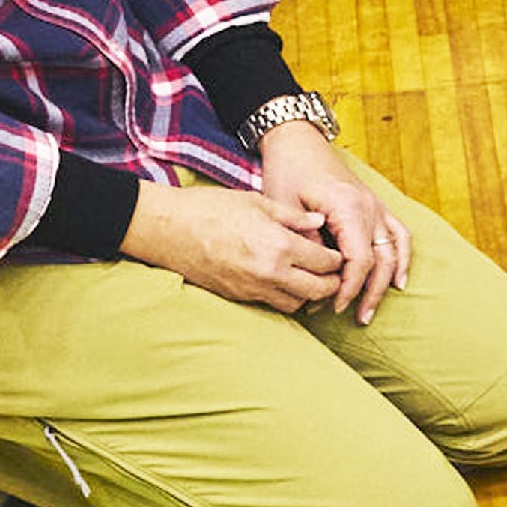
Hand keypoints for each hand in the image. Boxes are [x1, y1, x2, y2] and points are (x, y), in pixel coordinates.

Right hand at [123, 179, 344, 314]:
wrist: (168, 229)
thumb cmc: (210, 208)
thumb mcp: (256, 202)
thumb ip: (293, 216)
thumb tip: (320, 221)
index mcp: (279, 245)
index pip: (326, 262)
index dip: (337, 259)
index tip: (339, 253)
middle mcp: (270, 272)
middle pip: (318, 290)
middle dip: (331, 283)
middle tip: (332, 272)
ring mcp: (254, 288)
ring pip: (297, 304)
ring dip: (308, 294)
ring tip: (308, 278)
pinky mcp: (239, 297)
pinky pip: (273, 304)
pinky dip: (285, 297)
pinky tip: (284, 282)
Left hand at [253, 122, 408, 323]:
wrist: (297, 141)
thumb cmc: (287, 171)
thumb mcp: (285, 206)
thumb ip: (306, 240)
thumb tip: (319, 273)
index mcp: (348, 207)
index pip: (358, 259)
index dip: (349, 288)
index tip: (332, 305)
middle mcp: (369, 208)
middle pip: (380, 261)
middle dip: (369, 293)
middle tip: (357, 319)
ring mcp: (377, 206)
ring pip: (394, 252)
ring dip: (386, 283)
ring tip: (372, 308)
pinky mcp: (376, 206)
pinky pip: (399, 235)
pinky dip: (402, 258)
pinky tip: (397, 280)